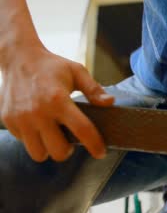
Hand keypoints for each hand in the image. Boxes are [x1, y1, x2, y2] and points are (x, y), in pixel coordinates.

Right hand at [0, 46, 113, 161]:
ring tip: (54, 137)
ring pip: (39, 154)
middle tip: (71, 140)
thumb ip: (94, 89)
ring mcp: (20, 118)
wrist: (18, 58)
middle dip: (69, 150)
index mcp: (58, 99)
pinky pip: (24, 143)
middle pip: (59, 151)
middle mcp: (38, 112)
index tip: (101, 153)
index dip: (94, 145)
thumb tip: (110, 102)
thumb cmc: (52, 66)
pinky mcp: (8, 121)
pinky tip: (39, 127)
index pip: (82, 130)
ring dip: (49, 149)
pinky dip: (34, 140)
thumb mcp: (77, 71)